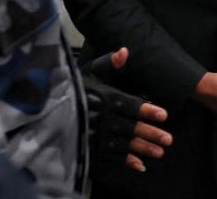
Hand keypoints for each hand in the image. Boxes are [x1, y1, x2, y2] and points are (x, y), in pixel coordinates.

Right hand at [82, 48, 172, 174]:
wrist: (48, 109)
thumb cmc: (74, 89)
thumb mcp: (89, 73)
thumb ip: (109, 65)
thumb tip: (125, 51)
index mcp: (104, 98)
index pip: (130, 105)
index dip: (147, 110)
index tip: (163, 115)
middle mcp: (102, 118)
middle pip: (131, 127)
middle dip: (151, 133)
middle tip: (168, 139)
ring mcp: (96, 135)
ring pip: (124, 143)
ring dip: (142, 148)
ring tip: (160, 152)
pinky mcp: (90, 148)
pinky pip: (111, 157)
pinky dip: (125, 161)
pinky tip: (140, 165)